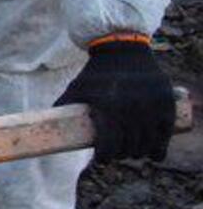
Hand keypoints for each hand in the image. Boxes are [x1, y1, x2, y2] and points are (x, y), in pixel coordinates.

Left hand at [56, 34, 175, 161]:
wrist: (123, 49)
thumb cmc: (96, 72)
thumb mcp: (76, 87)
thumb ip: (63, 106)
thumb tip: (42, 127)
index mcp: (106, 106)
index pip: (108, 145)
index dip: (105, 157)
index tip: (102, 159)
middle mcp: (130, 107)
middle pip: (127, 147)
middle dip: (120, 154)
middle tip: (116, 153)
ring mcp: (150, 106)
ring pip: (146, 144)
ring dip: (138, 153)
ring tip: (132, 152)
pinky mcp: (166, 103)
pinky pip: (165, 134)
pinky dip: (160, 148)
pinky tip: (155, 155)